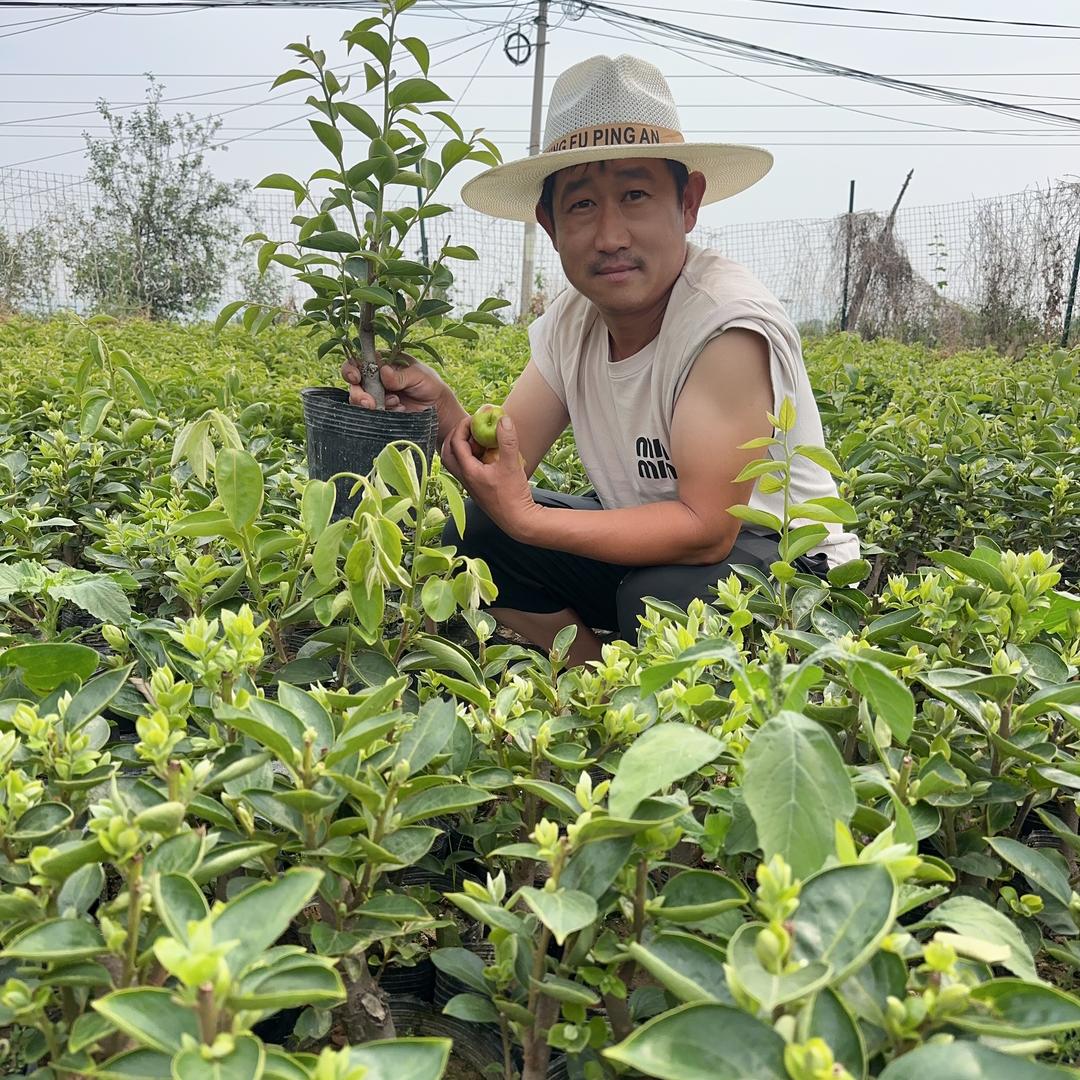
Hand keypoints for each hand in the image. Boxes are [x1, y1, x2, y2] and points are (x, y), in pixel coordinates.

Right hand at [341, 354, 448, 411]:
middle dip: (358, 394)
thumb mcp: (419, 375)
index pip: (359, 361)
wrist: (438, 409)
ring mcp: (377, 395)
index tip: (355, 377)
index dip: (351, 368)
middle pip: (354, 383)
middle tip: (369, 403)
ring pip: (359, 400)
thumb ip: (401, 375)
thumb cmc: (430, 385)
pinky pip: (370, 413)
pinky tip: (399, 409)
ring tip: (393, 404)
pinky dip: (382, 413)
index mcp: (383, 362)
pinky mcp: (380, 410)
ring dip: (369, 404)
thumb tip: (384, 372)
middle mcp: (376, 378)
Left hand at [441, 411, 536, 540]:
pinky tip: (489, 454)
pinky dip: (472, 456)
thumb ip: (507, 440)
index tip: (475, 418)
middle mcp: (465, 478)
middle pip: (448, 452)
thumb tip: (503, 419)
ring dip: (464, 447)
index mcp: (468, 471)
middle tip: (470, 427)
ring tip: (480, 439)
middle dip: (456, 436)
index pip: (456, 443)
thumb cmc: (513, 495)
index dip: (463, 427)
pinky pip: (468, 468)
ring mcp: (471, 485)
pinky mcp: (478, 488)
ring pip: (457, 461)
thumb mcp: (512, 465)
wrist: (518, 520)